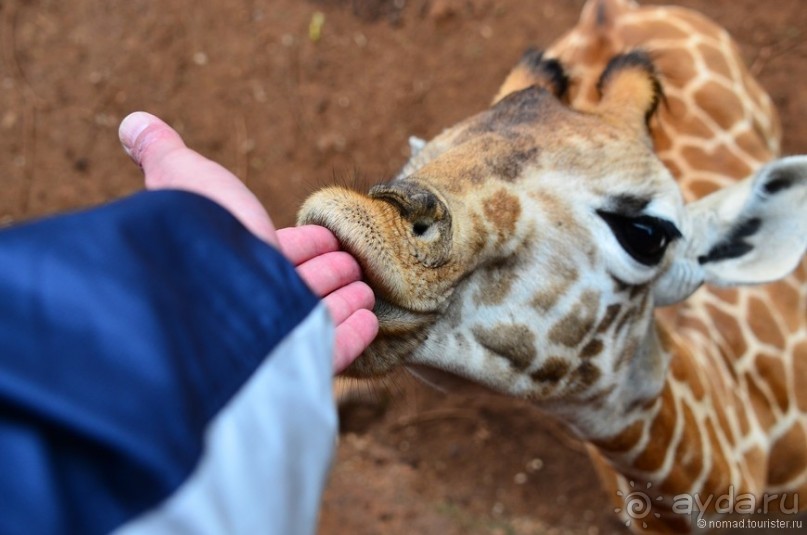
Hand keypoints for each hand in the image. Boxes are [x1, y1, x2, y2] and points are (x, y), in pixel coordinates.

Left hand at [118, 111, 377, 371]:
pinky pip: (336, 348)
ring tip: (367, 287)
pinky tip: (370, 318)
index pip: (279, 250)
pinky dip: (356, 333)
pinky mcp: (300, 358)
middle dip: (331, 270)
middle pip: (302, 282)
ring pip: (321, 313)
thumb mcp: (183, 177)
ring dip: (348, 298)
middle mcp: (254, 298)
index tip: (329, 237)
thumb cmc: (198, 234)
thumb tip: (133, 122)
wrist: (205, 293)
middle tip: (355, 262)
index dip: (305, 242)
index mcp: (235, 260)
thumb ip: (163, 152)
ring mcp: (278, 333)